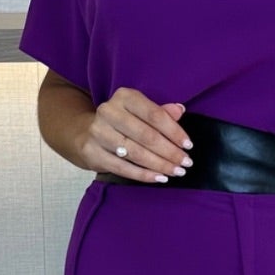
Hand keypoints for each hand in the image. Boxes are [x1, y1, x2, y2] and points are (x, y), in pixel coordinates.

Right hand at [79, 87, 193, 180]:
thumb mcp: (140, 111)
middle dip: (169, 152)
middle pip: (146, 135)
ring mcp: (98, 133)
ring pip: (135, 153)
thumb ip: (160, 112)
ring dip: (159, 165)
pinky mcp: (92, 152)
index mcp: (124, 97)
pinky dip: (144, 175)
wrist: (86, 133)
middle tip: (185, 163)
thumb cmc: (122, 122)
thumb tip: (179, 110)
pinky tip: (159, 178)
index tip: (188, 145)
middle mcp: (109, 112)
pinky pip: (123, 167)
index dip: (174, 131)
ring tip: (176, 172)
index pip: (154, 115)